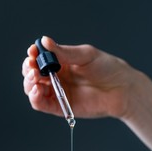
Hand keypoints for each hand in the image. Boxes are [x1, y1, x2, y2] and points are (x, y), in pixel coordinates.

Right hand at [22, 36, 139, 118]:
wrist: (122, 89)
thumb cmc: (108, 69)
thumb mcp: (86, 55)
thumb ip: (64, 52)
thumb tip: (44, 41)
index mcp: (61, 62)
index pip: (40, 59)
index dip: (33, 56)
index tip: (32, 53)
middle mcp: (57, 78)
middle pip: (33, 74)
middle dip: (29, 70)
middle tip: (33, 67)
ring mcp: (58, 93)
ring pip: (33, 89)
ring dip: (29, 84)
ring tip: (36, 78)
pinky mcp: (61, 108)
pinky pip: (42, 104)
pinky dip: (35, 98)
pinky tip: (37, 90)